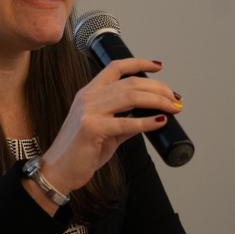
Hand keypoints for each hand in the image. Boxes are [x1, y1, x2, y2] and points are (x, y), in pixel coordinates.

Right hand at [41, 58, 181, 194]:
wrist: (59, 170)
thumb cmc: (80, 151)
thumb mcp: (105, 131)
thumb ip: (125, 122)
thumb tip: (150, 117)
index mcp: (89, 93)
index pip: (115, 67)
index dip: (139, 63)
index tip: (158, 66)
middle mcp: (88, 97)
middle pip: (130, 82)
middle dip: (158, 88)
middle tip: (175, 98)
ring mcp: (89, 111)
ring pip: (131, 96)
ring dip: (158, 101)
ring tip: (173, 107)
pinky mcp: (92, 128)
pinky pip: (126, 122)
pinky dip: (147, 121)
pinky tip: (160, 122)